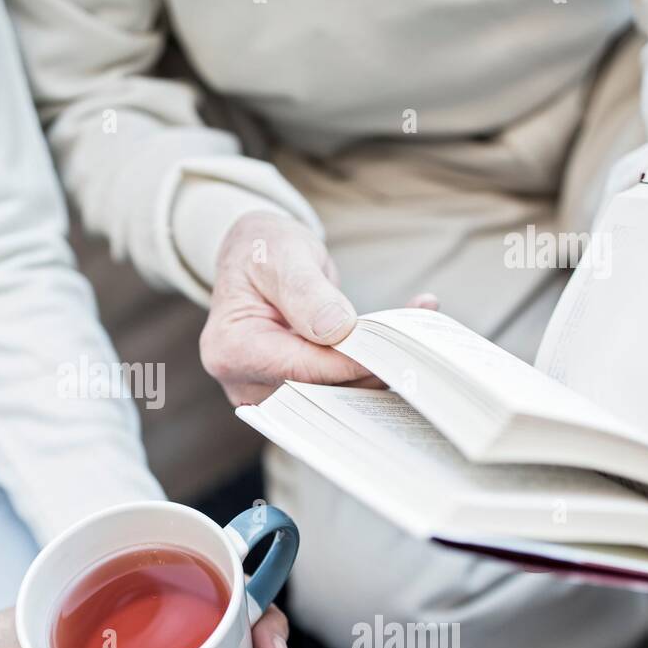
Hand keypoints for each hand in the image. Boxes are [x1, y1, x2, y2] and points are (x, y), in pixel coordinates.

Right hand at [200, 210, 436, 404]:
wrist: (254, 259)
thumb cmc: (263, 250)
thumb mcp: (282, 256)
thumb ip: (305, 292)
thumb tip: (337, 330)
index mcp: (231, 350)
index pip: (301, 370)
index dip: (351, 362)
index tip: (394, 347)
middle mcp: (242, 381)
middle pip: (317, 393)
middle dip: (369, 370)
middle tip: (416, 341)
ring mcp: (264, 392)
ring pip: (332, 397)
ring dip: (375, 370)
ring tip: (414, 331)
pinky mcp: (289, 392)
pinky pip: (334, 389)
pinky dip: (366, 368)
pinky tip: (396, 338)